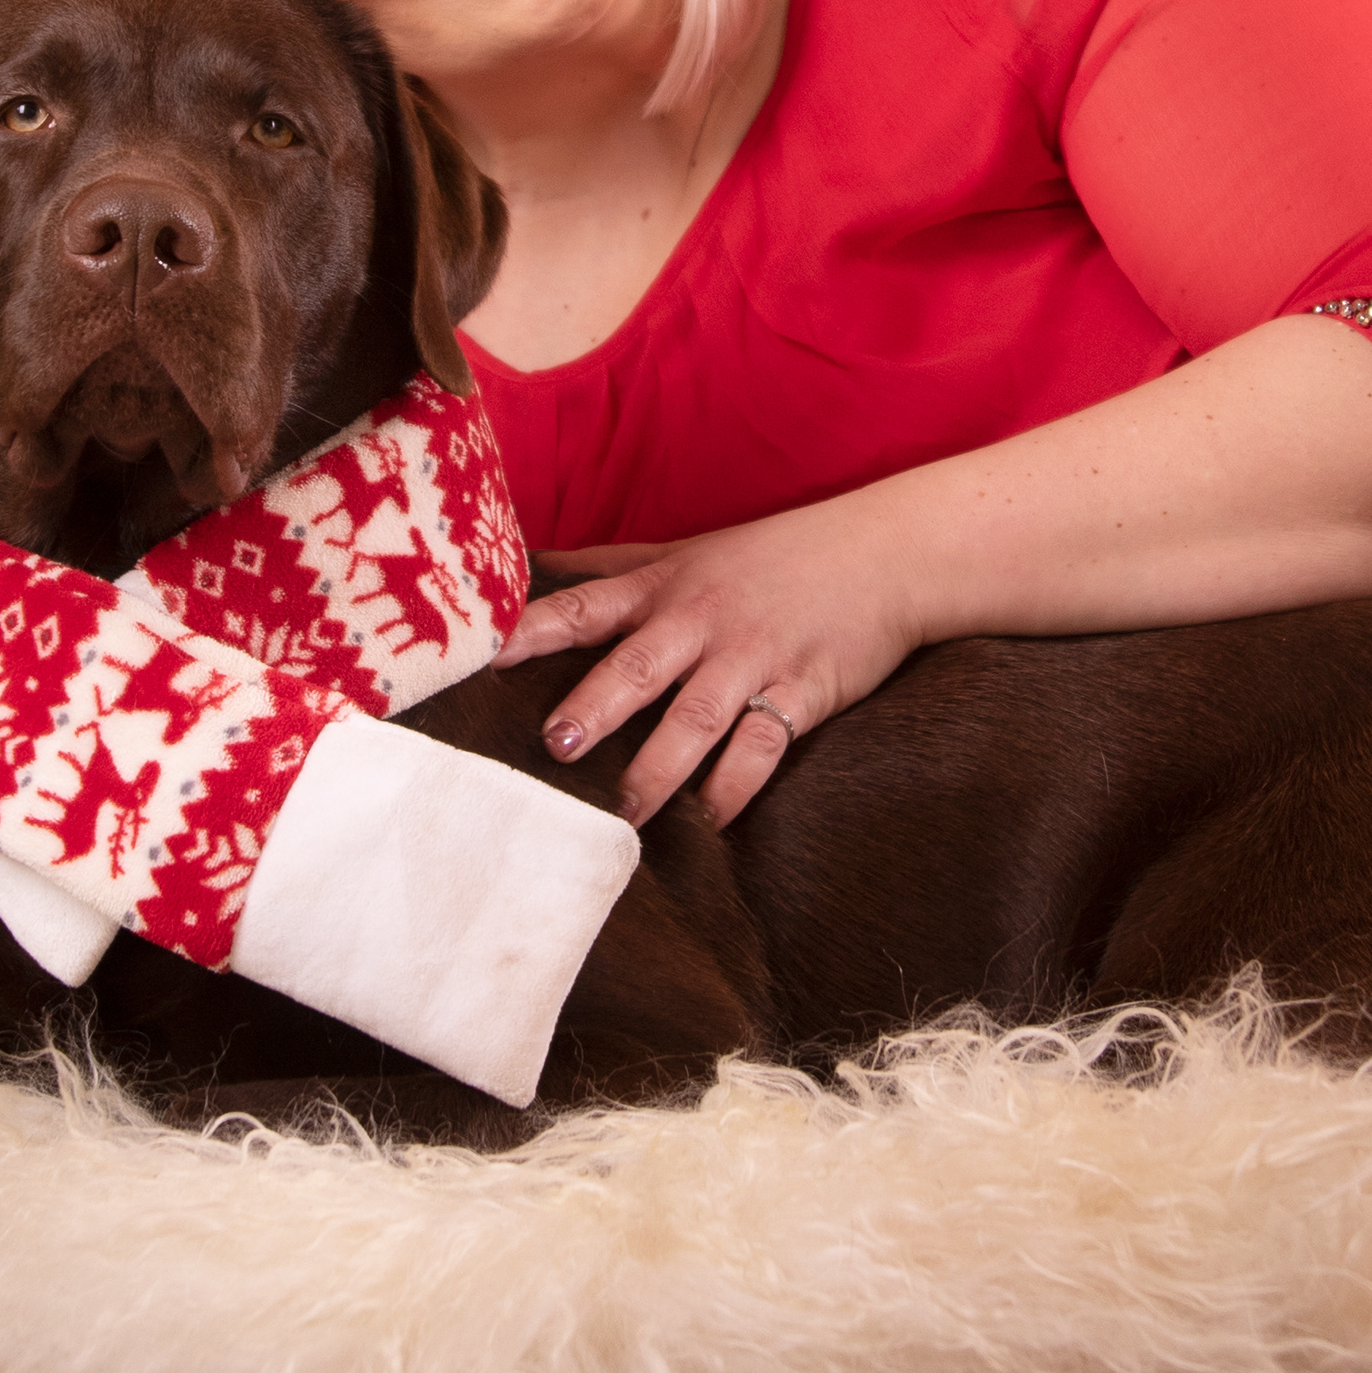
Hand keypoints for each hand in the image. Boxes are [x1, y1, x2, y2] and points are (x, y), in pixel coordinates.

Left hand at [497, 499, 926, 825]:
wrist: (886, 553)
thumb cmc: (775, 554)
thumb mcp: (688, 550)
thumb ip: (610, 565)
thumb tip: (535, 560)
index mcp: (664, 587)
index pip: (586, 607)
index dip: (533, 631)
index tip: (485, 658)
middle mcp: (702, 621)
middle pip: (638, 666)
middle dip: (595, 707)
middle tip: (555, 748)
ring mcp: (753, 657)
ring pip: (698, 718)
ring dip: (658, 769)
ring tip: (623, 815)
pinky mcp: (803, 690)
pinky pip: (764, 746)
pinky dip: (737, 787)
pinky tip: (712, 822)